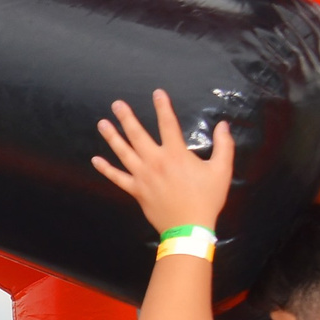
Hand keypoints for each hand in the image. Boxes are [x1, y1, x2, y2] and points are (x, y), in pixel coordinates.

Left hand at [93, 89, 233, 234]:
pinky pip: (117, 178)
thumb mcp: (222, 169)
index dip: (163, 107)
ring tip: (102, 124)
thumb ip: (224, 145)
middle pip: (138, 135)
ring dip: (112, 137)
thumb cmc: (207, 198)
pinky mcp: (136, 190)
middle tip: (116, 104)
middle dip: (127, 117)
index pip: (168, 124)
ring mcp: (142, 177)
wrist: (189, 226)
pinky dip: (105, 169)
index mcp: (176, 154)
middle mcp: (155, 162)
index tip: (157, 93)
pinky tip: (95, 160)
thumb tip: (223, 125)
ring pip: (123, 153)